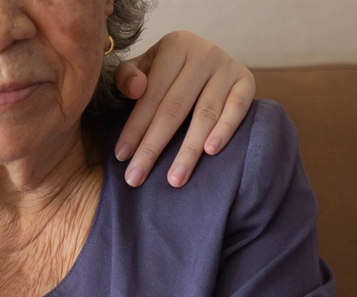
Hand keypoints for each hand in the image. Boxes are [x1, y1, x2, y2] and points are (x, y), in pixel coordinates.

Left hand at [113, 31, 255, 187]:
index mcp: (174, 46)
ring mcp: (228, 66)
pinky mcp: (247, 81)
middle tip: (137, 178)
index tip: (121, 157)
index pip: (151, 94)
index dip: (135, 127)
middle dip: (153, 147)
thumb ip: (127, 77)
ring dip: (189, 150)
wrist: (205, 57)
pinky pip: (237, 109)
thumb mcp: (142, 66)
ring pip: (205, 113)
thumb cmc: (166, 70)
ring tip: (175, 179)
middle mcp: (204, 53)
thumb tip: (135, 89)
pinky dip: (225, 130)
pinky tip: (210, 151)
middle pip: (175, 108)